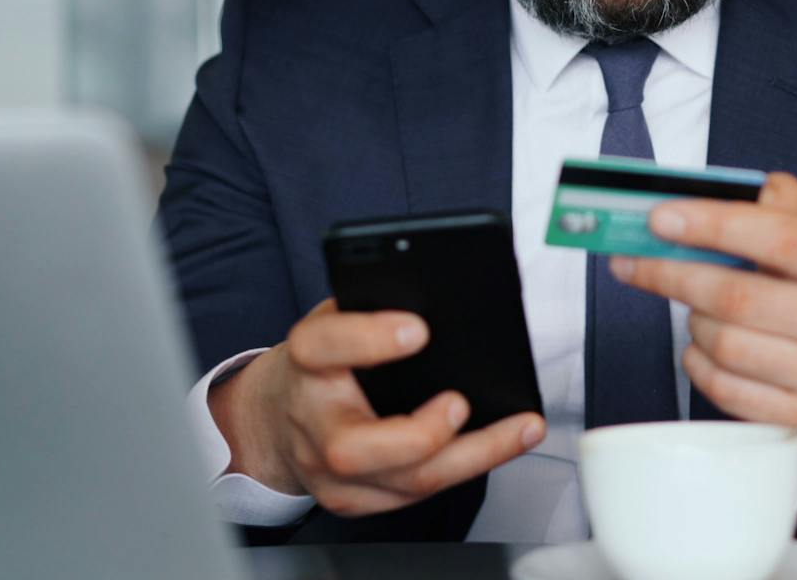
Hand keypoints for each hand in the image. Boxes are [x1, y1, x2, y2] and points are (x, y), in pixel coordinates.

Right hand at [207, 299, 546, 516]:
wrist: (274, 420)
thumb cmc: (319, 365)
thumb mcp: (334, 322)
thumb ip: (372, 311)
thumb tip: (442, 296)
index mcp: (305, 363)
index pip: (322, 348)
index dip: (367, 338)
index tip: (417, 328)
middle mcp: (312, 424)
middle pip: (353, 448)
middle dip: (419, 433)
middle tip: (461, 403)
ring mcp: (330, 473)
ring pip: (403, 482)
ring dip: (473, 455)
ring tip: (522, 429)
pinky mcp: (355, 501)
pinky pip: (416, 495)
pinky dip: (467, 468)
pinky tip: (502, 446)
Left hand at [611, 172, 796, 467]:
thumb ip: (791, 205)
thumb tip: (739, 192)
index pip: (780, 238)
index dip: (713, 224)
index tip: (659, 218)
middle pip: (738, 297)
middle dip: (672, 274)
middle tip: (634, 260)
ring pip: (724, 344)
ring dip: (690, 319)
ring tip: (689, 304)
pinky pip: (724, 389)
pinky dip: (697, 362)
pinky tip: (699, 345)